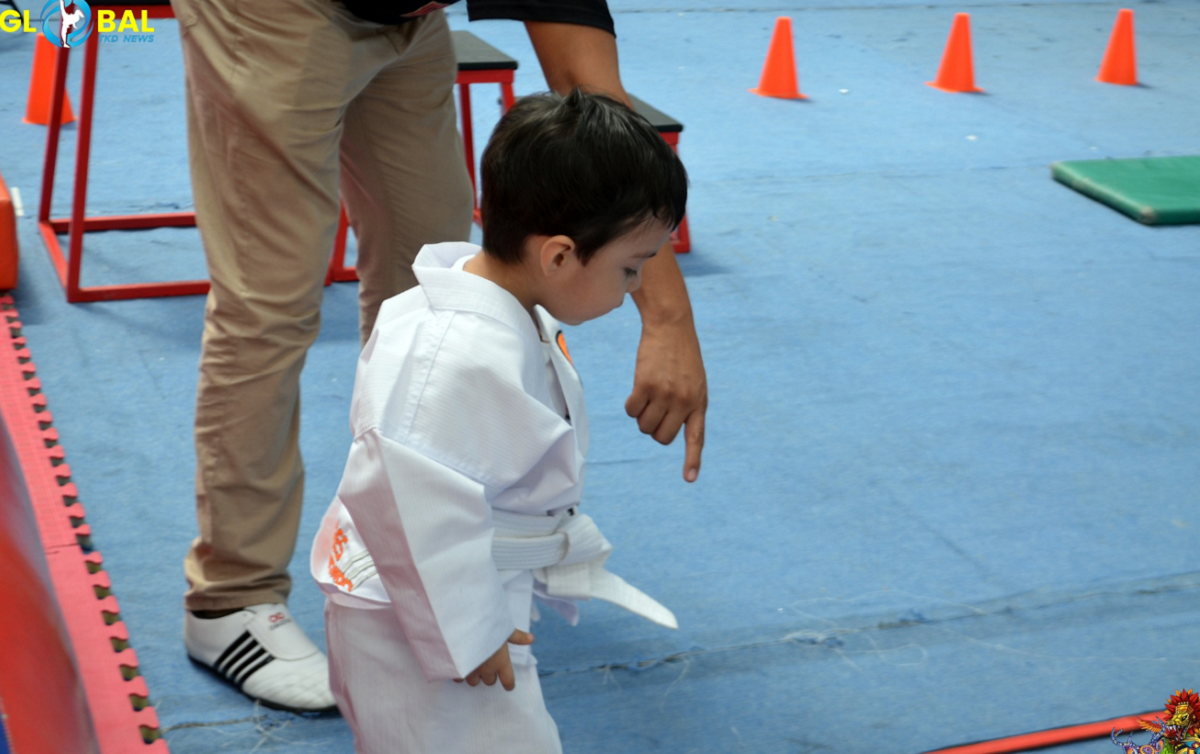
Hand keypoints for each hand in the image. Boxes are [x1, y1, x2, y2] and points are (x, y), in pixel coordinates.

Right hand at [454, 630, 534, 690]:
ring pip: (473, 681)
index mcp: (501, 661)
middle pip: (490, 682)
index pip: (508, 681)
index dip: (508, 683)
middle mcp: (487, 669)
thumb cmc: (488, 625)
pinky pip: (458, 677)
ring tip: (472, 662)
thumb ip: (517, 637)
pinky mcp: (457, 669)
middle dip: (489, 674)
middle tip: (486, 662)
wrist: (464, 623)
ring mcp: (471, 670)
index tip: (508, 684)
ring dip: (474, 674)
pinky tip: (459, 662)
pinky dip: (460, 672)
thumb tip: (532, 639)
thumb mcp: (505, 629)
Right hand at [625, 311, 706, 482]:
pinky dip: (631, 405)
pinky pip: (631, 411)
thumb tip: (666, 431)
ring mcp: (665, 394)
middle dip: (654, 429)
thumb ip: (687, 405)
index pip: (696, 438)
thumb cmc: (682, 355)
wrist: (671, 325)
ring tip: (648, 394)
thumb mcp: (695, 381)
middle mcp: (684, 402)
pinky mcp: (646, 385)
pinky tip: (638, 389)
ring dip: (641, 416)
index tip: (689, 479)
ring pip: (644, 426)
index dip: (692, 460)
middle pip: (661, 437)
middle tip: (654, 409)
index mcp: (699, 403)